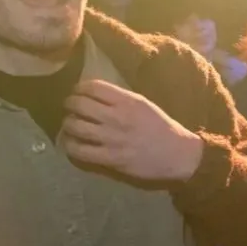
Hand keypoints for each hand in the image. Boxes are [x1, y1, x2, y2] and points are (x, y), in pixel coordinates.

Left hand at [61, 79, 202, 182]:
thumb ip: (121, 99)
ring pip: (74, 126)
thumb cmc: (162, 127)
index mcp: (128, 101)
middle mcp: (117, 117)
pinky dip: (70, 145)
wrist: (178, 154)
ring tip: (70, 125)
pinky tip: (73, 144)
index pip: (93, 87)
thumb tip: (96, 95)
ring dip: (68, 124)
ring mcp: (112, 138)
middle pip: (79, 105)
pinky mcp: (110, 158)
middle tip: (70, 108)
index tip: (77, 92)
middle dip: (70, 104)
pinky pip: (79, 150)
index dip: (79, 88)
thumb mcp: (145, 105)